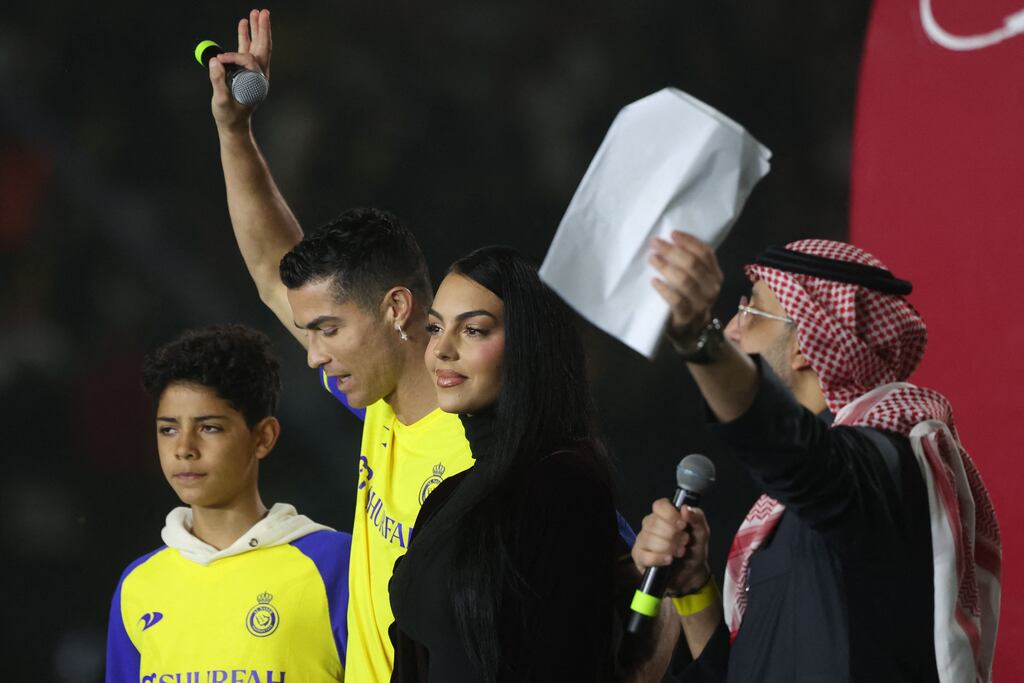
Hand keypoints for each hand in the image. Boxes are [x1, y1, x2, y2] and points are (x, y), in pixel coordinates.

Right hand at [209, 8, 272, 133]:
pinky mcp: (246, 71)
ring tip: (255, 13)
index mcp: (257, 83)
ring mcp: (253, 73)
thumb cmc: (229, 116)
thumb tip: (215, 61)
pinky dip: (245, 37)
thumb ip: (218, 81)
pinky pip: (246, 50)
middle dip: (262, 29)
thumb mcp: (221, 100)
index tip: (220, 60)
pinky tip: (243, 24)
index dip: (234, 57)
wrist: (233, 125)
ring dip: (255, 30)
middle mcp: (258, 76)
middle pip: (262, 48)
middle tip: (263, 12)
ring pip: (256, 47)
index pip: (249, 61)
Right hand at [632, 499, 710, 595]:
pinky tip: (669, 560)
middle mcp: (650, 524)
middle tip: (684, 542)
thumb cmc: (694, 549)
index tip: (683, 525)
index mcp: (664, 515)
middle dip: (674, 535)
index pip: (659, 505)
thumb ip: (697, 518)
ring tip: (680, 552)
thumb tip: (686, 508)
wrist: (692, 573)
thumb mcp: (702, 533)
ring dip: (669, 548)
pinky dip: (660, 558)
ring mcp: (643, 540)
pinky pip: (645, 555)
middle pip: (654, 522)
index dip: (671, 515)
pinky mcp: (639, 556)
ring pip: (650, 539)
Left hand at [649, 231, 723, 353]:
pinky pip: (676, 301)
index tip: (672, 234)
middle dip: (673, 251)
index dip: (689, 241)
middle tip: (656, 243)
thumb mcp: (697, 282)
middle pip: (693, 264)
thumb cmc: (690, 300)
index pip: (706, 253)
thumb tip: (670, 241)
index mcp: (715, 276)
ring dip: (667, 267)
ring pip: (685, 281)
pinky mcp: (687, 317)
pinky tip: (654, 281)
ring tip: (652, 258)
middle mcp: (712, 289)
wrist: (691, 333)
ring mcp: (701, 304)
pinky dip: (664, 289)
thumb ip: (691, 265)